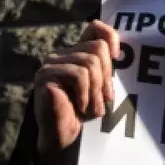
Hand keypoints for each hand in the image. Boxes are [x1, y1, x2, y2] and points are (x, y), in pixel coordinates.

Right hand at [33, 20, 120, 157]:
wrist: (63, 136)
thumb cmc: (83, 112)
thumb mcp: (100, 88)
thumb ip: (106, 69)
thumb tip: (120, 54)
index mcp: (76, 53)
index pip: (94, 28)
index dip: (110, 36)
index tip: (118, 57)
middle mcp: (62, 53)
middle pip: (97, 48)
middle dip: (106, 76)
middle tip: (104, 99)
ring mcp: (51, 63)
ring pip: (89, 63)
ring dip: (96, 91)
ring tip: (92, 108)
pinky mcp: (45, 75)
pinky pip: (78, 75)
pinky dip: (85, 94)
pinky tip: (80, 107)